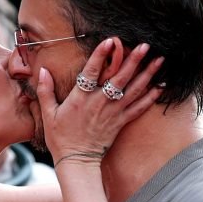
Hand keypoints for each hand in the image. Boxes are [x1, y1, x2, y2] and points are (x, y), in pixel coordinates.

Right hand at [37, 38, 164, 162]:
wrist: (76, 161)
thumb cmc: (60, 138)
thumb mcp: (48, 114)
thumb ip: (45, 90)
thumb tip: (41, 70)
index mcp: (80, 98)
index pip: (92, 72)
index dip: (100, 55)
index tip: (110, 40)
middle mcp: (99, 103)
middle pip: (119, 78)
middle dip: (133, 60)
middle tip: (145, 45)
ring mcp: (113, 113)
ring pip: (133, 90)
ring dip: (147, 74)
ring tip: (159, 60)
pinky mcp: (121, 122)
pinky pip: (139, 108)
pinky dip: (151, 97)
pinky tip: (161, 86)